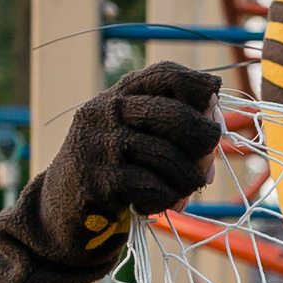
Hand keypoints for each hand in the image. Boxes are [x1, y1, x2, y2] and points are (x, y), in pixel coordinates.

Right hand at [34, 63, 222, 264]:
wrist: (66, 208)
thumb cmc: (120, 170)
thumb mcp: (144, 137)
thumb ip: (180, 128)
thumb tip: (216, 128)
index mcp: (120, 94)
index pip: (168, 74)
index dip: (201, 89)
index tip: (210, 112)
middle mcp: (106, 109)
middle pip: (180, 117)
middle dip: (205, 149)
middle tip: (203, 170)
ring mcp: (99, 142)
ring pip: (173, 159)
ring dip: (188, 183)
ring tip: (178, 192)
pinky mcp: (99, 178)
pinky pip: (158, 189)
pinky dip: (166, 201)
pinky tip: (148, 204)